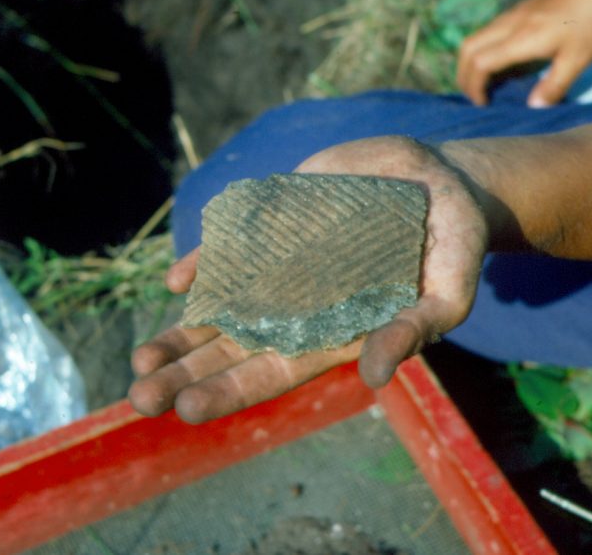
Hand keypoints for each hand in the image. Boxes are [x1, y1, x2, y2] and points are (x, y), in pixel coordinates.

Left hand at [127, 136, 488, 422]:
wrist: (438, 181)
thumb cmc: (452, 247)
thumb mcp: (448, 292)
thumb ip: (412, 331)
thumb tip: (375, 376)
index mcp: (332, 333)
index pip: (274, 372)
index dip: (232, 391)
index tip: (188, 410)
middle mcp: (297, 306)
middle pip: (231, 349)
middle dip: (187, 375)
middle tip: (140, 398)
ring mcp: (281, 265)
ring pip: (219, 306)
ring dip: (180, 333)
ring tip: (139, 359)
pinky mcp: (276, 222)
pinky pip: (231, 247)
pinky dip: (203, 264)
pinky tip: (175, 282)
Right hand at [456, 0, 591, 106]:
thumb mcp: (579, 58)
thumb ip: (554, 85)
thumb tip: (533, 108)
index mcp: (521, 38)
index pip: (480, 63)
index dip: (474, 87)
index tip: (483, 104)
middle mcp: (509, 24)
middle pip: (467, 48)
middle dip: (463, 75)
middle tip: (475, 95)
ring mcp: (512, 13)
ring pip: (476, 37)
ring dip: (471, 61)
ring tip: (484, 82)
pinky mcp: (520, 8)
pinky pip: (489, 31)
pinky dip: (483, 50)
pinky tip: (501, 61)